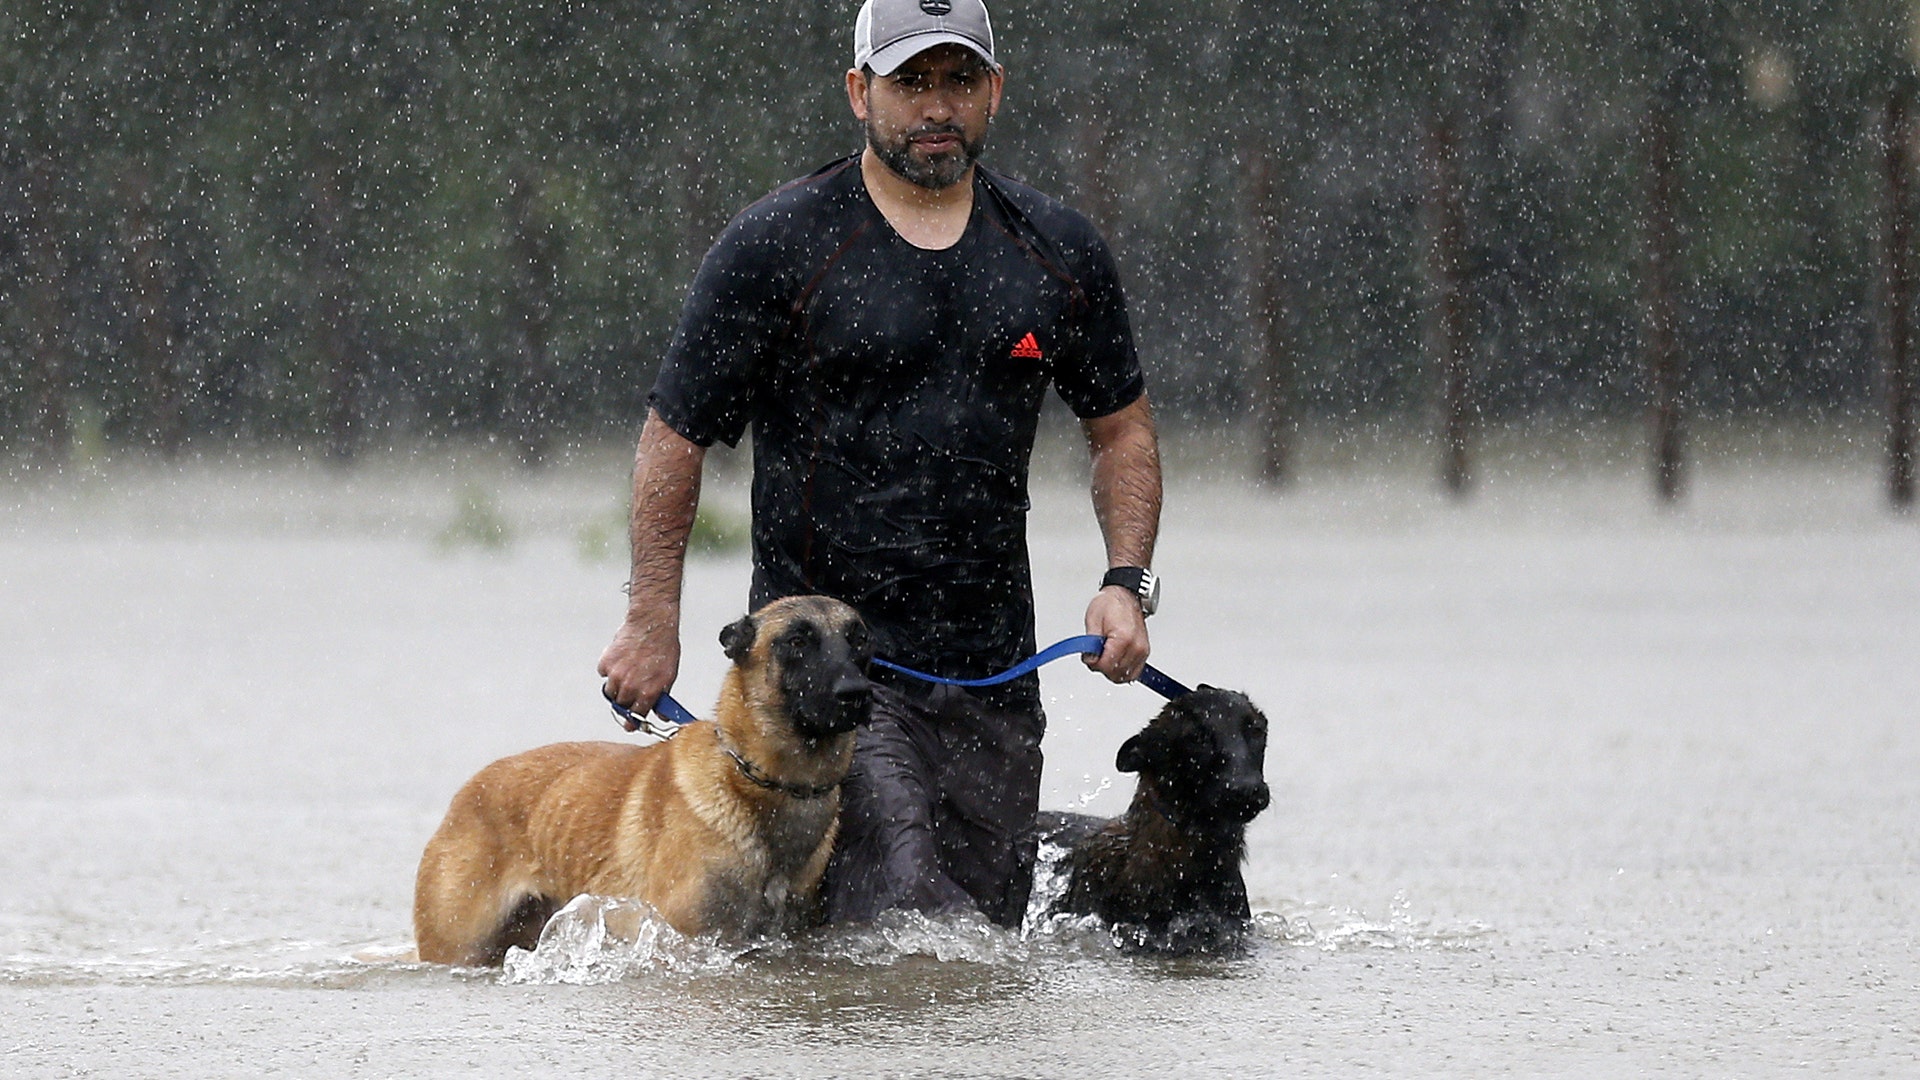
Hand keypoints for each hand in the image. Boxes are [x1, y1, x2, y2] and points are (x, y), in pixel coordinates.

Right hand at [597, 614, 680, 730]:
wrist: (651, 624)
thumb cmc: (664, 648)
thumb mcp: (669, 676)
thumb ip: (662, 697)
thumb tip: (661, 714)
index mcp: (648, 692)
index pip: (636, 717)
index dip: (633, 722)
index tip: (630, 725)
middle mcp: (630, 687)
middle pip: (620, 707)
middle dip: (625, 704)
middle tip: (629, 696)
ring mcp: (616, 675)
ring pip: (610, 692)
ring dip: (616, 688)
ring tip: (626, 675)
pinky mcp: (606, 662)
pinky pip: (604, 674)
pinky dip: (609, 670)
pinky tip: (621, 661)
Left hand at [1083, 585, 1149, 682]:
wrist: (1126, 596)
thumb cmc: (1111, 604)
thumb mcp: (1093, 620)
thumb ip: (1090, 644)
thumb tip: (1090, 659)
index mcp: (1124, 638)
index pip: (1106, 666)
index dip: (1094, 663)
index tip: (1090, 655)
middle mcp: (1136, 647)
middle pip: (1116, 674)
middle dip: (1102, 668)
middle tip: (1095, 655)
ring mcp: (1142, 651)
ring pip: (1125, 677)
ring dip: (1111, 671)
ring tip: (1105, 656)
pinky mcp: (1144, 653)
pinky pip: (1133, 673)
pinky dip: (1122, 671)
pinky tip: (1114, 661)